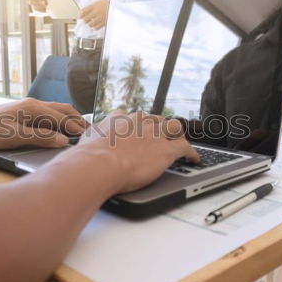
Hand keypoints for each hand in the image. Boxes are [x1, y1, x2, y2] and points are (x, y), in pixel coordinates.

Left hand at [0, 98, 87, 149]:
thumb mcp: (14, 136)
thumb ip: (40, 137)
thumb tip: (61, 140)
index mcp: (32, 108)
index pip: (60, 117)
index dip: (74, 127)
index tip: (86, 136)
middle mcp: (32, 104)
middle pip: (62, 109)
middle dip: (77, 119)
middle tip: (90, 131)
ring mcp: (28, 107)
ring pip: (56, 110)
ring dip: (69, 118)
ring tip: (80, 129)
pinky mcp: (24, 112)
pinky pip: (48, 114)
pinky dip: (59, 120)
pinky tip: (61, 128)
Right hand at [76, 110, 198, 193]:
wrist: (99, 164)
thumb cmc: (89, 155)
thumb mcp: (88, 138)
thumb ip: (95, 135)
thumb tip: (92, 138)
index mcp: (120, 118)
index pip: (133, 117)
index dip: (137, 126)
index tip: (137, 132)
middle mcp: (139, 122)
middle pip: (156, 120)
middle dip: (159, 127)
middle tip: (160, 137)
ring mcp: (154, 134)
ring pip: (174, 127)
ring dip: (177, 134)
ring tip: (179, 143)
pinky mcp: (166, 149)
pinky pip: (185, 146)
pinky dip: (191, 152)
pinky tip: (193, 158)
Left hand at [78, 0, 108, 29]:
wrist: (115, 6)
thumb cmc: (105, 4)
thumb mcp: (96, 3)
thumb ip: (89, 8)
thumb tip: (81, 14)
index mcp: (94, 6)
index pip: (83, 11)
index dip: (79, 15)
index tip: (79, 16)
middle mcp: (96, 12)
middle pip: (85, 19)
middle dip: (84, 20)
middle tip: (85, 20)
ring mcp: (100, 17)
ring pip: (90, 24)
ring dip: (89, 24)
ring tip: (91, 22)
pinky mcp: (104, 22)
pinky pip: (96, 27)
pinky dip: (94, 27)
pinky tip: (96, 24)